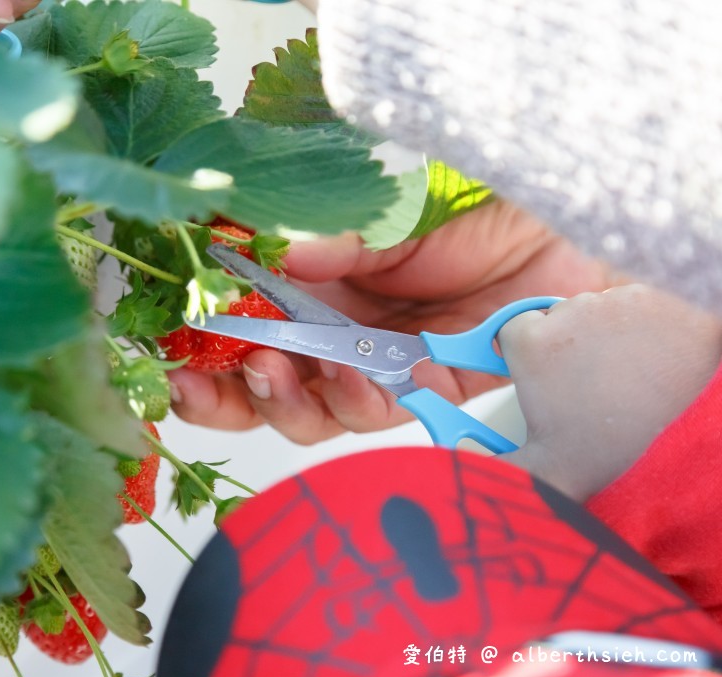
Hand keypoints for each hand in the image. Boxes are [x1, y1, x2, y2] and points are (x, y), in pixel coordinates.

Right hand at [168, 199, 618, 443]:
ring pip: (308, 413)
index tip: (163, 343)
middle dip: (222, 395)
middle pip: (261, 385)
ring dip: (282, 400)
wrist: (566, 233)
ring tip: (276, 371)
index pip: (240, 321)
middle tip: (197, 384)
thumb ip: (339, 240)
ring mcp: (374, 367)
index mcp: (313, 285)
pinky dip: (356, 400)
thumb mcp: (395, 212)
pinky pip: (375, 413)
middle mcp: (332, 332)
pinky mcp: (422, 391)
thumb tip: (274, 252)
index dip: (198, 339)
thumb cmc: (476, 209)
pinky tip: (356, 376)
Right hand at [499, 284, 721, 501]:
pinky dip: (644, 326)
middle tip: (589, 387)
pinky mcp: (654, 299)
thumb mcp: (537, 461)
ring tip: (624, 377)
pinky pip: (636, 304)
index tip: (547, 381)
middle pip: (558, 315)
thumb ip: (486, 460)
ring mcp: (612, 303)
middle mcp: (566, 312)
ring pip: (597, 308)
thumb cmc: (605, 450)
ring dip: (606, 334)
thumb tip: (446, 463)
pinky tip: (650, 359)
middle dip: (570, 343)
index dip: (529, 355)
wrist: (681, 443)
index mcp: (526, 342)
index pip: (514, 327)